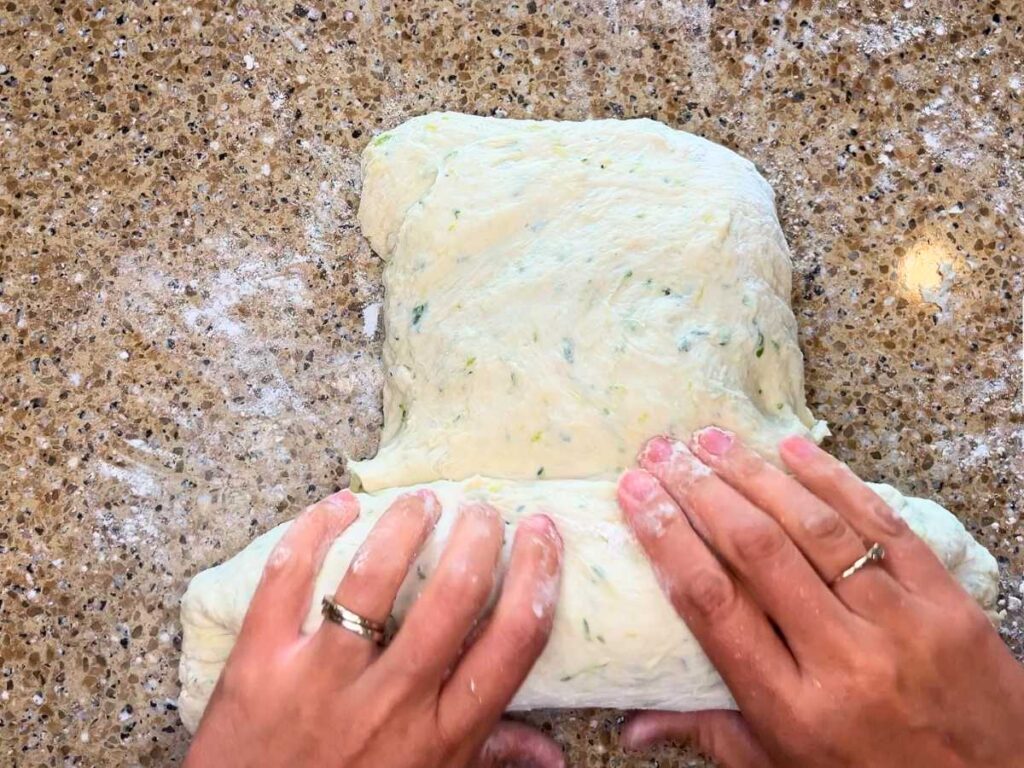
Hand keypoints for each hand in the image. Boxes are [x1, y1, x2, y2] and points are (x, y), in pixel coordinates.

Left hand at [184, 489, 564, 767]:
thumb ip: (493, 757)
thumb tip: (556, 755)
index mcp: (443, 731)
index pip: (513, 642)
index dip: (538, 574)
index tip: (541, 533)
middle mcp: (389, 703)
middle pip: (452, 597)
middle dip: (476, 536)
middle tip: (480, 508)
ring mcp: (320, 680)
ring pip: (371, 578)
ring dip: (403, 524)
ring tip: (420, 500)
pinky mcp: (259, 663)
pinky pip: (285, 578)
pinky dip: (313, 531)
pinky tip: (338, 507)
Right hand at [616, 428, 1023, 767]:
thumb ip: (712, 734)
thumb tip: (633, 724)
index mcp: (794, 708)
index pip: (713, 605)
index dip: (666, 539)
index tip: (634, 495)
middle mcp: (844, 659)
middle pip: (757, 553)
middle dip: (700, 492)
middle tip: (661, 453)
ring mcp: (902, 625)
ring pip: (816, 529)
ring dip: (756, 475)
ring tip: (711, 439)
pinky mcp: (947, 601)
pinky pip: (883, 526)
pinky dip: (835, 480)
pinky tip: (793, 449)